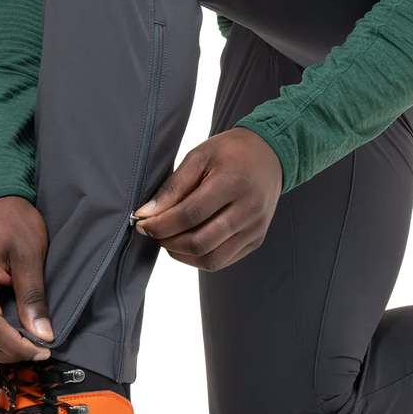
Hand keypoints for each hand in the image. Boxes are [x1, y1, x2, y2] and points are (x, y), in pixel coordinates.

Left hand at [132, 127, 282, 271]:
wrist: (269, 155)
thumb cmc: (231, 152)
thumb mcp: (199, 156)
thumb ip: (173, 187)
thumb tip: (146, 214)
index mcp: (233, 182)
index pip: (190, 215)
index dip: (161, 224)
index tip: (143, 223)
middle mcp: (249, 209)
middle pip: (200, 242)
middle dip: (168, 241)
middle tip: (154, 232)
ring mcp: (255, 228)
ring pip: (211, 259)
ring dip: (182, 255)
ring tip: (169, 239)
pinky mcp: (257, 239)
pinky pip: (223, 261)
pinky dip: (199, 257)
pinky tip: (188, 243)